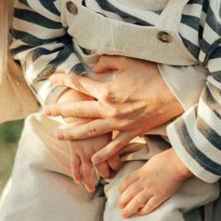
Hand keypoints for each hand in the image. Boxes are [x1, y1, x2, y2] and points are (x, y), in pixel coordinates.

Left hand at [44, 55, 183, 160]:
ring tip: (60, 135)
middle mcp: (109, 109)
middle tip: (46, 112)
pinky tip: (93, 159)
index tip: (52, 80)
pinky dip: (103, 154)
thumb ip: (108, 62)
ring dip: (74, 134)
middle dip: (61, 111)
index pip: (79, 83)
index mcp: (107, 90)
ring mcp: (119, 123)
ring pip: (91, 131)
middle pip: (79, 110)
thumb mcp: (128, 62)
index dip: (64, 79)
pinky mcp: (131, 133)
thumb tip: (94, 65)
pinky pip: (114, 146)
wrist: (174, 95)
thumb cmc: (153, 75)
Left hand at [117, 147, 192, 217]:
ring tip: (124, 214)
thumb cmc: (166, 159)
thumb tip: (140, 176)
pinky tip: (139, 213)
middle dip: (122, 201)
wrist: (178, 163)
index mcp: (141, 172)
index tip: (120, 194)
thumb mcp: (150, 162)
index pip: (126, 182)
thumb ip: (144, 171)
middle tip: (120, 207)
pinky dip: (143, 210)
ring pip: (136, 201)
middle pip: (129, 193)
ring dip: (129, 209)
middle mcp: (144, 181)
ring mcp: (152, 189)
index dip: (121, 190)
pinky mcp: (161, 196)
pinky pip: (149, 206)